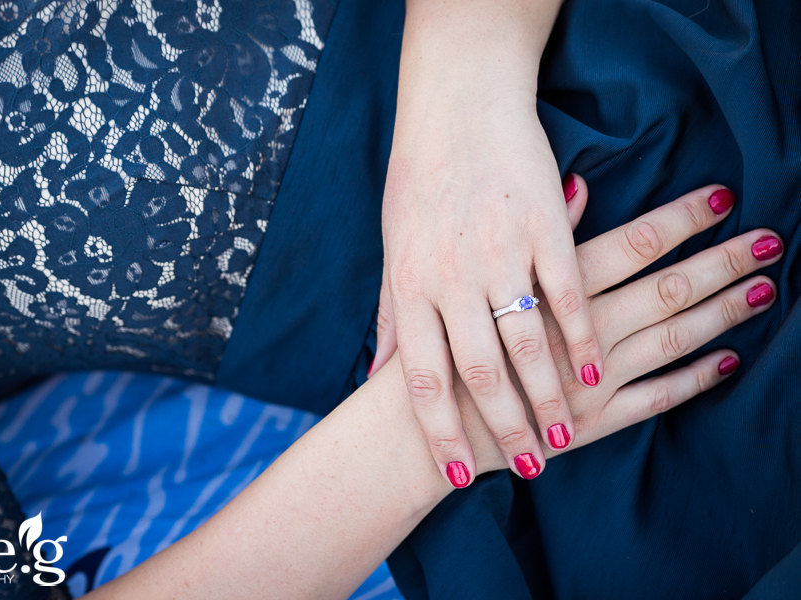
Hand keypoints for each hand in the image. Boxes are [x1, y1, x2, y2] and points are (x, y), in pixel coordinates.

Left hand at [372, 4, 600, 483]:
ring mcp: (501, 253)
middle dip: (503, 428)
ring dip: (549, 396)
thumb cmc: (419, 186)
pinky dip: (584, 337)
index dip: (440, 434)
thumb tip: (377, 377)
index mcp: (411, 287)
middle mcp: (452, 277)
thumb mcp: (393, 252)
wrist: (457, 109)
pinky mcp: (544, 228)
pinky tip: (599, 372)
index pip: (422, 379)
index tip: (460, 476)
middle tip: (529, 469)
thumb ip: (391, 317)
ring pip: (528, 342)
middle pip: (479, 371)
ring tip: (565, 436)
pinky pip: (568, 294)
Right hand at [456, 179, 780, 473]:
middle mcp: (577, 332)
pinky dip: (697, 380)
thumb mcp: (477, 278)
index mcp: (545, 289)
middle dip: (720, 263)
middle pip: (665, 288)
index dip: (679, 220)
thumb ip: (526, 238)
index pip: (631, 245)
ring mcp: (591, 380)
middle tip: (770, 240)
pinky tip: (730, 361)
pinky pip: (658, 399)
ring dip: (722, 314)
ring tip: (765, 289)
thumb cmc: (433, 348)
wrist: (410, 432)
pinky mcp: (594, 421)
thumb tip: (577, 188)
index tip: (721, 198)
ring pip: (672, 340)